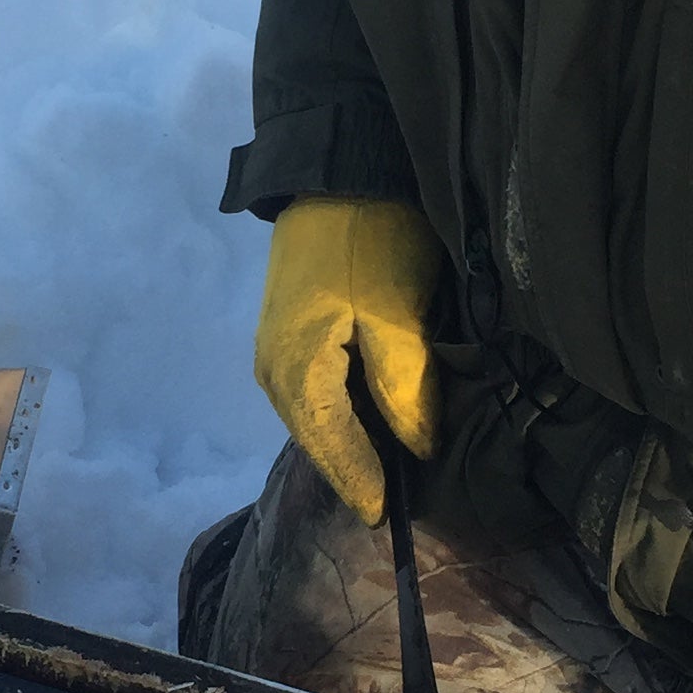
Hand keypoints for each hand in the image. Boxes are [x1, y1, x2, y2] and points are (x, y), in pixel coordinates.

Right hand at [254, 197, 442, 523]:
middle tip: (397, 505)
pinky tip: (374, 421)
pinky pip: (318, 394)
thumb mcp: (396, 312)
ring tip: (390, 471)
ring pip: (318, 419)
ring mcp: (276, 353)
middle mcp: (274, 373)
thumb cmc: (369, 239)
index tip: (389, 522)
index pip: (334, 450)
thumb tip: (418, 449)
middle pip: (320, 440)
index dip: (364, 486)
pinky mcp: (290, 334)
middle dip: (355, 472)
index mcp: (296, 373)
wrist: (335, 171)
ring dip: (351, 444)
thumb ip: (405, 388)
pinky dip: (345, 414)